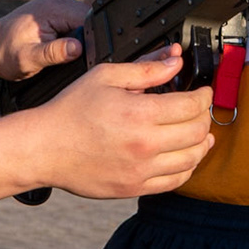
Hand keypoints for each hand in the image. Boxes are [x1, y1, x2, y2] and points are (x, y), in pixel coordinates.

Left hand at [0, 0, 86, 78]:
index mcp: (54, 7)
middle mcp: (57, 0)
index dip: (92, 38)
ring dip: (79, 37)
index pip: (89, 18)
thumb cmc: (5, 53)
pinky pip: (74, 22)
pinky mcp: (55, 11)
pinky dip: (71, 35)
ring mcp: (56, 4)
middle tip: (68, 57)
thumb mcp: (29, 58)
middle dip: (86, 38)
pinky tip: (58, 46)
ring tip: (59, 51)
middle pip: (89, 18)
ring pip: (83, 21)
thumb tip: (78, 48)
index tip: (85, 55)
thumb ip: (54, 53)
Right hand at [34, 45, 213, 198]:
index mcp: (139, 113)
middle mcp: (145, 144)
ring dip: (202, 143)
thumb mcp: (105, 76)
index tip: (203, 91)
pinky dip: (187, 167)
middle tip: (199, 109)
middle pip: (197, 132)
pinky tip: (184, 156)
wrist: (44, 147)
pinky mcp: (134, 188)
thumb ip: (144, 69)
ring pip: (192, 159)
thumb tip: (174, 60)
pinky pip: (175, 181)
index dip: (204, 96)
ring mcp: (141, 170)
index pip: (191, 105)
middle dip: (204, 117)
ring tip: (200, 133)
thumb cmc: (70, 110)